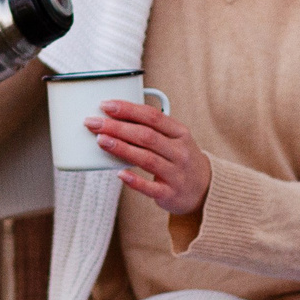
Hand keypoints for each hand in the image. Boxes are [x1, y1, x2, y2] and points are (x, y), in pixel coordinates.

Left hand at [91, 100, 209, 216]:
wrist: (205, 189)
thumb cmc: (181, 158)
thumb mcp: (175, 138)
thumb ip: (152, 127)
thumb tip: (115, 116)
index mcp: (180, 133)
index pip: (152, 116)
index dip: (128, 109)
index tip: (106, 105)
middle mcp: (179, 152)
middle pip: (146, 136)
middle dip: (117, 127)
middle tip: (94, 123)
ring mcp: (176, 174)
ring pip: (146, 158)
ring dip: (121, 148)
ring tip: (100, 140)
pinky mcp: (170, 194)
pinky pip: (150, 187)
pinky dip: (134, 180)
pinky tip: (119, 173)